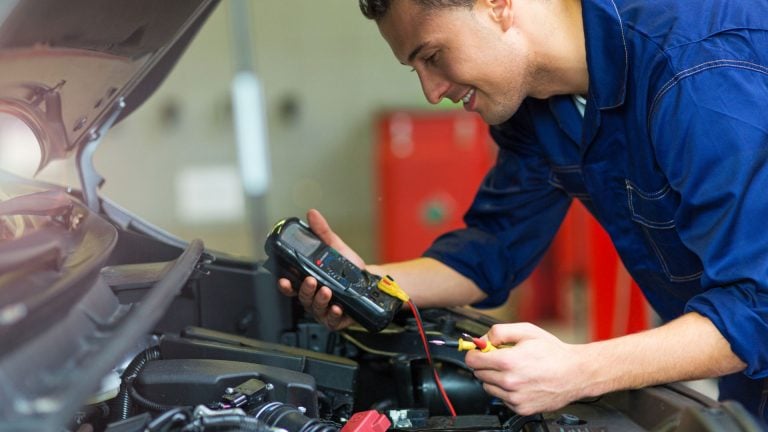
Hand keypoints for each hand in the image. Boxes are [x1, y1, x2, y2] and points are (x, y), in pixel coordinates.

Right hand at [276, 209, 362, 330]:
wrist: (370, 282)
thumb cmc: (348, 269)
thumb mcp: (334, 247)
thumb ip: (322, 232)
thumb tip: (312, 214)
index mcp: (309, 282)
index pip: (291, 286)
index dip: (285, 285)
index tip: (284, 280)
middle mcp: (314, 297)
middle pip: (303, 298)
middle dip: (305, 290)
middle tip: (312, 281)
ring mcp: (324, 310)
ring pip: (315, 309)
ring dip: (319, 300)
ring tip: (327, 290)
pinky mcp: (337, 319)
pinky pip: (332, 320)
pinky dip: (334, 314)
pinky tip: (338, 307)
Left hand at [464, 323, 586, 414]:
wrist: (575, 373)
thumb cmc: (554, 353)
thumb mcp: (526, 331)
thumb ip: (499, 332)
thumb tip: (482, 339)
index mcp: (508, 361)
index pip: (472, 360)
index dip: (475, 353)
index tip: (479, 351)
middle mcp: (509, 382)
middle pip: (478, 374)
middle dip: (486, 364)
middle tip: (501, 358)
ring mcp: (515, 397)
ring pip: (488, 387)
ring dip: (495, 378)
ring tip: (513, 370)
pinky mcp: (521, 408)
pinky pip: (502, 398)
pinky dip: (506, 390)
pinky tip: (520, 381)